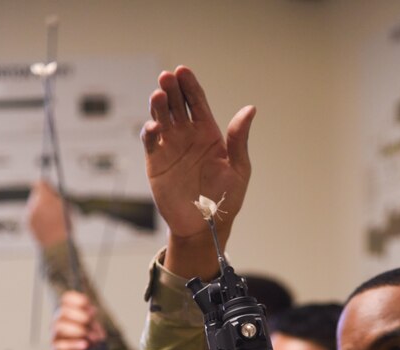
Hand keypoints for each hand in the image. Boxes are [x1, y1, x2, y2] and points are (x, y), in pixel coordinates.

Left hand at [26, 180, 68, 247]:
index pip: (40, 183)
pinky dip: (38, 217)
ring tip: (51, 218)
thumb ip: (56, 197)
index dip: (45, 185)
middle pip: (36, 194)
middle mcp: (34, 204)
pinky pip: (32, 214)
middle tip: (52, 203)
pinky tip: (46, 224)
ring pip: (34, 204)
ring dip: (41, 208)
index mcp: (45, 198)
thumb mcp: (65, 208)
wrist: (56, 244)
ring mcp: (30, 213)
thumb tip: (49, 190)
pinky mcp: (27, 221)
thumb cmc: (64, 227)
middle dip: (43, 197)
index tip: (48, 187)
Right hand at [43, 291, 105, 349]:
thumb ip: (93, 321)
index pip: (65, 300)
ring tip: (91, 337)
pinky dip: (73, 345)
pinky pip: (60, 346)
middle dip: (79, 315)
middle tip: (91, 321)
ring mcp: (55, 338)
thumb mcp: (95, 331)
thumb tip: (91, 311)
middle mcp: (58, 324)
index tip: (89, 304)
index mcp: (68, 315)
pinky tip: (85, 346)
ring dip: (77, 329)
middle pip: (62, 312)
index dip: (76, 299)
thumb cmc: (89, 348)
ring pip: (59, 327)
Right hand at [141, 66, 255, 277]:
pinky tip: (155, 126)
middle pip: (177, 105)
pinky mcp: (156, 163)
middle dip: (172, 89)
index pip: (197, 102)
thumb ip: (239, 140)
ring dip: (158, 105)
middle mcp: (188, 137)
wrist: (204, 227)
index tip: (183, 71)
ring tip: (159, 95)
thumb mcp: (239, 170)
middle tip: (167, 77)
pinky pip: (150, 142)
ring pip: (161, 118)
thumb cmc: (225, 200)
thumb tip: (250, 109)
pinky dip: (149, 131)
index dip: (190, 86)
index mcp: (208, 134)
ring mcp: (170, 148)